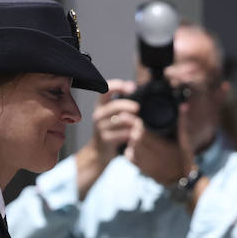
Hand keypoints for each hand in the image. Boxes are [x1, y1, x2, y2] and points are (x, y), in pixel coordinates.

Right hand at [75, 80, 138, 196]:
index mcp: (100, 105)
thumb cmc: (110, 130)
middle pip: (115, 105)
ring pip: (121, 120)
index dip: (118, 86)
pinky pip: (123, 133)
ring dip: (133, 121)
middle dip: (129, 105)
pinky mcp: (105, 139)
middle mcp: (98, 115)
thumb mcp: (112, 114)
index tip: (131, 87)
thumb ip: (121, 101)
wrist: (99, 152)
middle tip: (137, 108)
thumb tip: (132, 85)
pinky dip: (131, 133)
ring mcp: (100, 127)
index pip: (106, 90)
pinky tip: (134, 135)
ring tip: (137, 124)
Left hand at [125, 99, 193, 188]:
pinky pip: (130, 158)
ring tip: (136, 135)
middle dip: (133, 130)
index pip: (143, 132)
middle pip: (135, 139)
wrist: (182, 180)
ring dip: (131, 140)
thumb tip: (183, 106)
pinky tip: (136, 147)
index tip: (134, 117)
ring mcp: (147, 165)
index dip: (137, 123)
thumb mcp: (185, 140)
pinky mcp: (143, 170)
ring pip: (131, 147)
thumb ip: (182, 123)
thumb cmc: (185, 158)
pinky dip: (130, 150)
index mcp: (163, 148)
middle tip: (135, 124)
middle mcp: (154, 157)